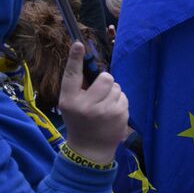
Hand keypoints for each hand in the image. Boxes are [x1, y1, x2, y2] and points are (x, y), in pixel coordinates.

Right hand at [59, 42, 128, 164]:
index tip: (78, 43)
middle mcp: (85, 105)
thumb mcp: (70, 105)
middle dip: (105, 81)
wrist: (90, 149)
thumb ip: (78, 87)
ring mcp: (104, 111)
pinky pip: (124, 97)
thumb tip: (90, 63)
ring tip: (105, 106)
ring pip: (117, 87)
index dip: (75, 58)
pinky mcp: (120, 115)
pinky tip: (112, 113)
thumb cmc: (79, 121)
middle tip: (100, 94)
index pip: (71, 75)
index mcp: (69, 100)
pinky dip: (120, 102)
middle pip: (106, 77)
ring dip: (113, 93)